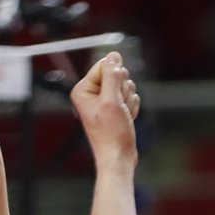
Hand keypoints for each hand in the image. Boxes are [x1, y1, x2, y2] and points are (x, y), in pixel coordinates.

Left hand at [71, 52, 140, 168]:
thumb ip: (112, 75)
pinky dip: (131, 108)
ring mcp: (104, 101)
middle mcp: (91, 93)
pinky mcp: (114, 108)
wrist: (118, 158)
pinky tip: (126, 120)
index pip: (105, 66)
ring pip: (125, 86)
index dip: (116, 78)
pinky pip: (129, 98)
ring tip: (122, 116)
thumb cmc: (111, 135)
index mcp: (83, 89)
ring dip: (128, 101)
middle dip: (123, 91)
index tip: (115, 96)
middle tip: (118, 109)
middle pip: (116, 75)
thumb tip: (113, 56)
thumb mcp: (112, 101)